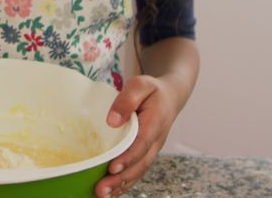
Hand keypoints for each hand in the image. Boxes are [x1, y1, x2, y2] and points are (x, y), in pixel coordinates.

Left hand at [95, 75, 179, 196]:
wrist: (171, 96)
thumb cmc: (152, 90)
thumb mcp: (141, 84)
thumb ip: (127, 99)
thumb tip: (113, 121)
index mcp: (155, 123)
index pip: (142, 144)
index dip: (128, 158)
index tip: (112, 167)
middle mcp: (155, 141)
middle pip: (139, 164)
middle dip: (120, 179)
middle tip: (101, 189)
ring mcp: (151, 150)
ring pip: (138, 172)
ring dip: (121, 185)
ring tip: (102, 194)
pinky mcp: (145, 153)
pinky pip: (136, 171)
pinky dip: (124, 184)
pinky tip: (110, 193)